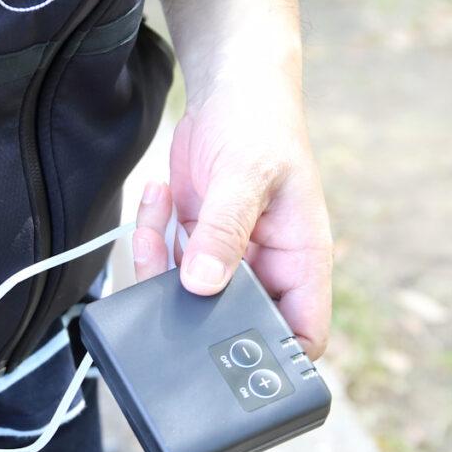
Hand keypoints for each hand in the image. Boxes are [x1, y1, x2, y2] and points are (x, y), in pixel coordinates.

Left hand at [132, 74, 332, 358]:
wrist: (229, 91)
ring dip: (159, 269)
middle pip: (232, 324)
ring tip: (160, 217)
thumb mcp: (247, 175)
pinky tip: (159, 197)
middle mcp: (265, 268)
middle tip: (170, 281)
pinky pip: (164, 266)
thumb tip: (202, 283)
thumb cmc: (260, 125)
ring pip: (186, 299)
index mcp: (300, 260)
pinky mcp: (194, 245)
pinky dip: (150, 240)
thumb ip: (225, 231)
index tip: (235, 358)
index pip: (301, 333)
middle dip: (195, 313)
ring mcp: (226, 260)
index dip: (277, 360)